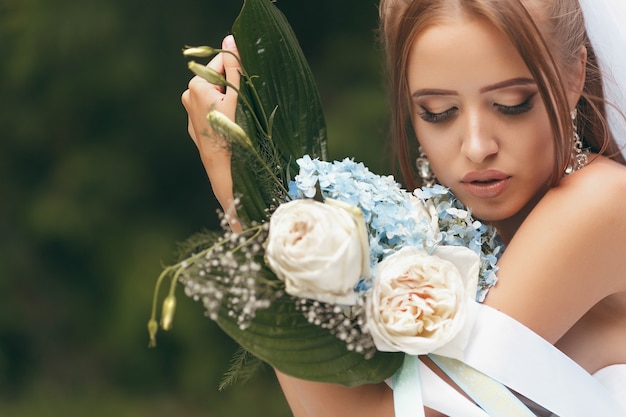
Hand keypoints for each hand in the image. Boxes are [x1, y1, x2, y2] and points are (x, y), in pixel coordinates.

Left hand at [181, 35, 241, 230]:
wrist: (224, 168)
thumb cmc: (233, 131)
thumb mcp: (238, 97)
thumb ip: (234, 67)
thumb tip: (230, 40)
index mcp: (197, 85)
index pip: (221, 64)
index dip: (238, 73)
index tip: (248, 86)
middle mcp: (189, 96)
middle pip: (218, 81)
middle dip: (233, 89)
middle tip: (245, 105)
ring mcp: (190, 113)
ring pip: (216, 98)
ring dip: (229, 102)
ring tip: (239, 118)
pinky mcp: (196, 127)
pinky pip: (212, 114)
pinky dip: (222, 116)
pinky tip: (231, 128)